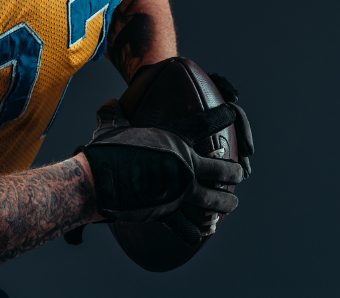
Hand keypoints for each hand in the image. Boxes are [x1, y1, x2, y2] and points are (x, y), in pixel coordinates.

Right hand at [80, 99, 243, 222]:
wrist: (100, 181)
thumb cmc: (106, 151)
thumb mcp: (111, 129)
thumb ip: (114, 116)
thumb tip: (108, 103)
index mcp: (174, 142)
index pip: (201, 126)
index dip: (219, 117)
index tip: (231, 111)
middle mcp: (184, 167)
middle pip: (220, 170)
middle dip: (233, 173)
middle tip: (240, 175)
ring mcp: (179, 192)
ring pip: (212, 200)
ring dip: (224, 203)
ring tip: (232, 205)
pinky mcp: (168, 213)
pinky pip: (185, 226)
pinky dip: (191, 232)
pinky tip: (198, 236)